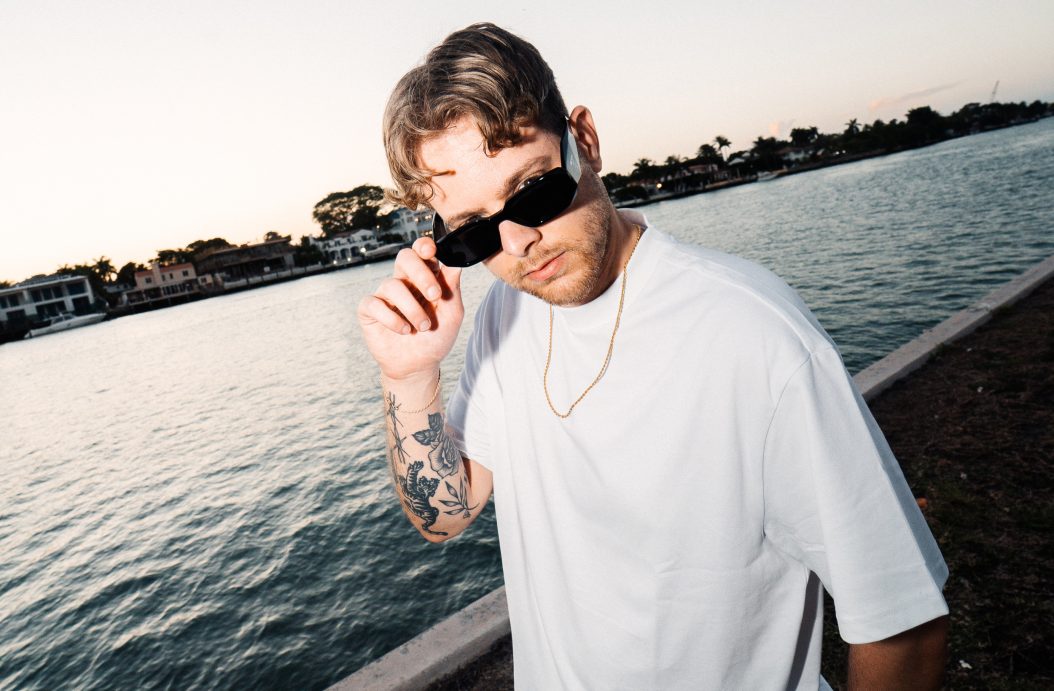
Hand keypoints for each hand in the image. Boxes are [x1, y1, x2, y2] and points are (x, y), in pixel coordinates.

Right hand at [357, 237, 463, 381]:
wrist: (419, 365)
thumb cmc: (436, 337)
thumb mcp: (452, 313)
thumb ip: (452, 287)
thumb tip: (455, 261)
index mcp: (425, 277)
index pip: (421, 252)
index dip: (424, 246)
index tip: (431, 252)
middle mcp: (404, 281)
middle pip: (404, 258)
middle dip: (420, 273)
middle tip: (434, 296)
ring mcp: (385, 295)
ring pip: (392, 284)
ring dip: (412, 308)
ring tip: (423, 326)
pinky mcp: (369, 310)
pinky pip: (374, 303)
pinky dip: (392, 319)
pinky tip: (404, 330)